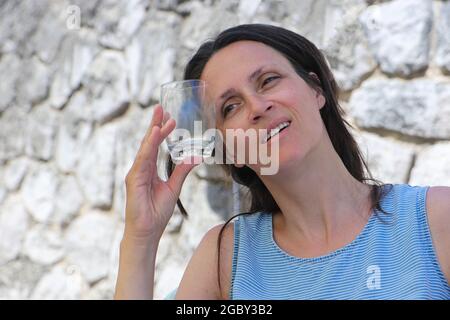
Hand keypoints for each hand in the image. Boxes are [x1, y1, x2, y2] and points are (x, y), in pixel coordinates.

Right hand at [123, 104, 201, 242]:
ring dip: (153, 132)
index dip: (162, 131)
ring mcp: (136, 173)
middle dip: (154, 124)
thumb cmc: (157, 212)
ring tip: (161, 118)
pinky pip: (142, 160)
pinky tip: (154, 136)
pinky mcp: (133, 180)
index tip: (170, 118)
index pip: (155, 146)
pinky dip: (148, 147)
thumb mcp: (174, 188)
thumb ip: (182, 171)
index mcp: (149, 170)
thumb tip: (195, 157)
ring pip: (145, 148)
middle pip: (148, 142)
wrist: (147, 231)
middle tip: (160, 107)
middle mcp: (141, 168)